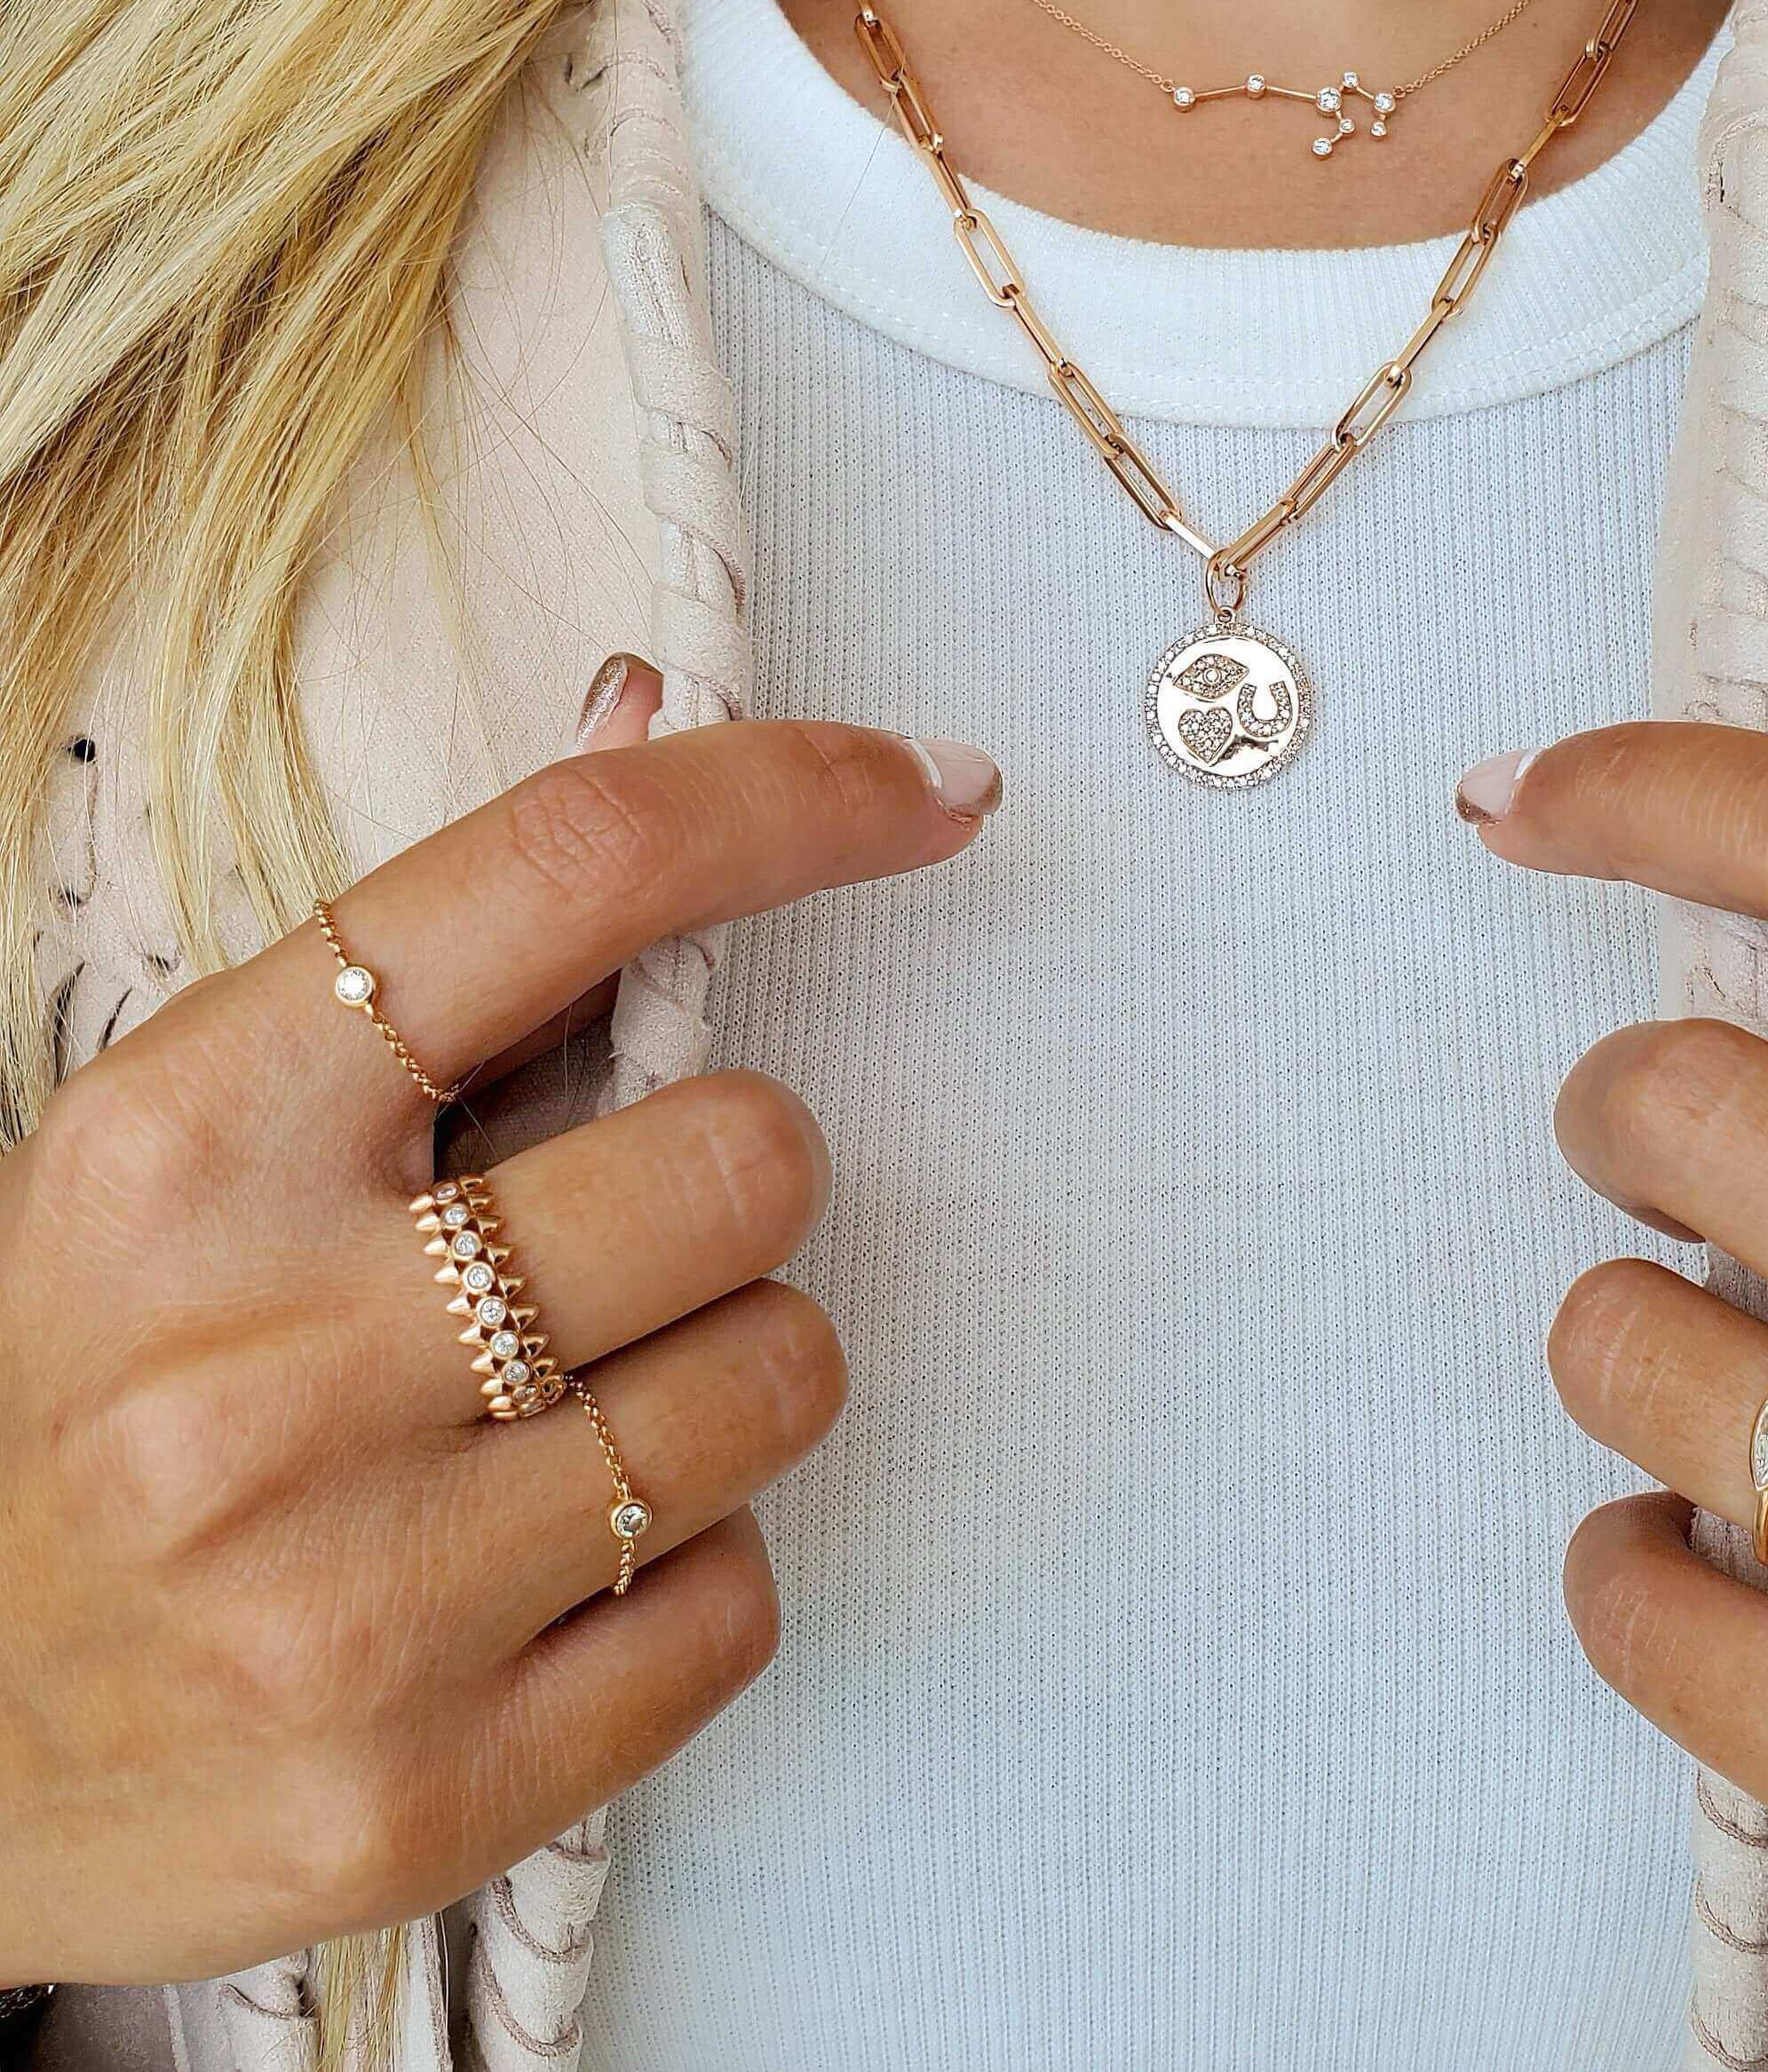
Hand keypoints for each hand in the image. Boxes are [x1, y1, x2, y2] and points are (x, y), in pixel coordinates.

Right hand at [0, 706, 999, 1986]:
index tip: (933, 786)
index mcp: (190, 1138)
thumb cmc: (89, 1390)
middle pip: (746, 1151)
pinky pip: (742, 1599)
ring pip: (783, 1373)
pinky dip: (692, 1566)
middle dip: (736, 1173)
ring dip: (731, 1368)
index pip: (567, 872)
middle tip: (623, 1233)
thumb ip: (436, 952)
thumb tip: (646, 719)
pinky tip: (548, 1569)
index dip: (794, 797)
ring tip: (572, 1409)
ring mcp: (344, 1597)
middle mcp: (258, 1361)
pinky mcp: (424, 1793)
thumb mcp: (196, 1142)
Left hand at [1460, 724, 1767, 2071]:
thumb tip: (1741, 929)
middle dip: (1618, 1115)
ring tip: (1752, 1402)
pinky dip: (1632, 1560)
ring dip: (1631, 1345)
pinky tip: (1743, 1569)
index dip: (1662, 794)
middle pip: (1688, 1100)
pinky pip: (1617, 1586)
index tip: (1532, 802)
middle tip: (1665, 1171)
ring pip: (1617, 1338)